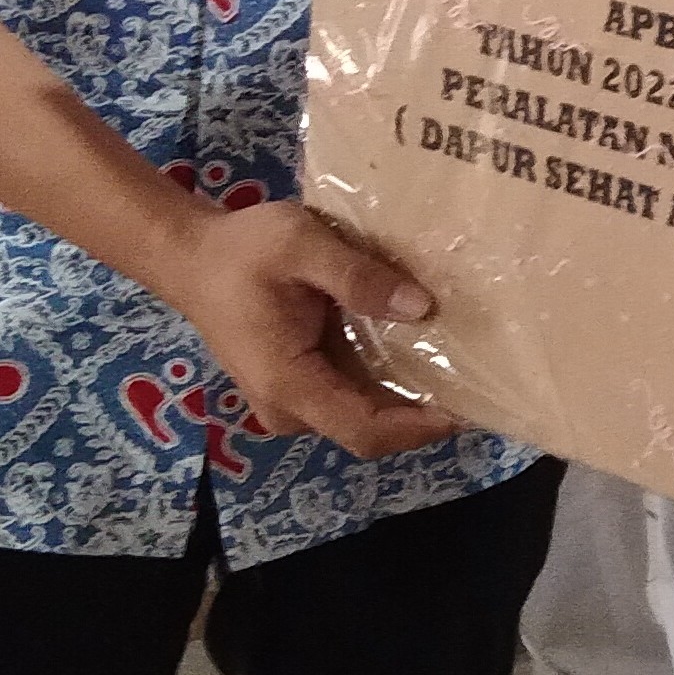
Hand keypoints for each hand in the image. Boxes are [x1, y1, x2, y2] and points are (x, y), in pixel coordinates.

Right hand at [158, 201, 460, 459]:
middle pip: (369, 429)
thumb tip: (422, 308)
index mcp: (289, 384)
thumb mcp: (302, 245)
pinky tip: (422, 353)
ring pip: (362, 415)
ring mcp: (293, 401)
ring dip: (408, 398)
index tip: (469, 409)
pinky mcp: (299, 384)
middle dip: (423, 414)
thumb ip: (359, 278)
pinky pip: (350, 394)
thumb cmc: (244, 250)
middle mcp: (290, 408)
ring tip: (462, 367)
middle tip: (480, 383)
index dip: (419, 428)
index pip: (365, 429)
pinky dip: (387, 381)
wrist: (193, 257)